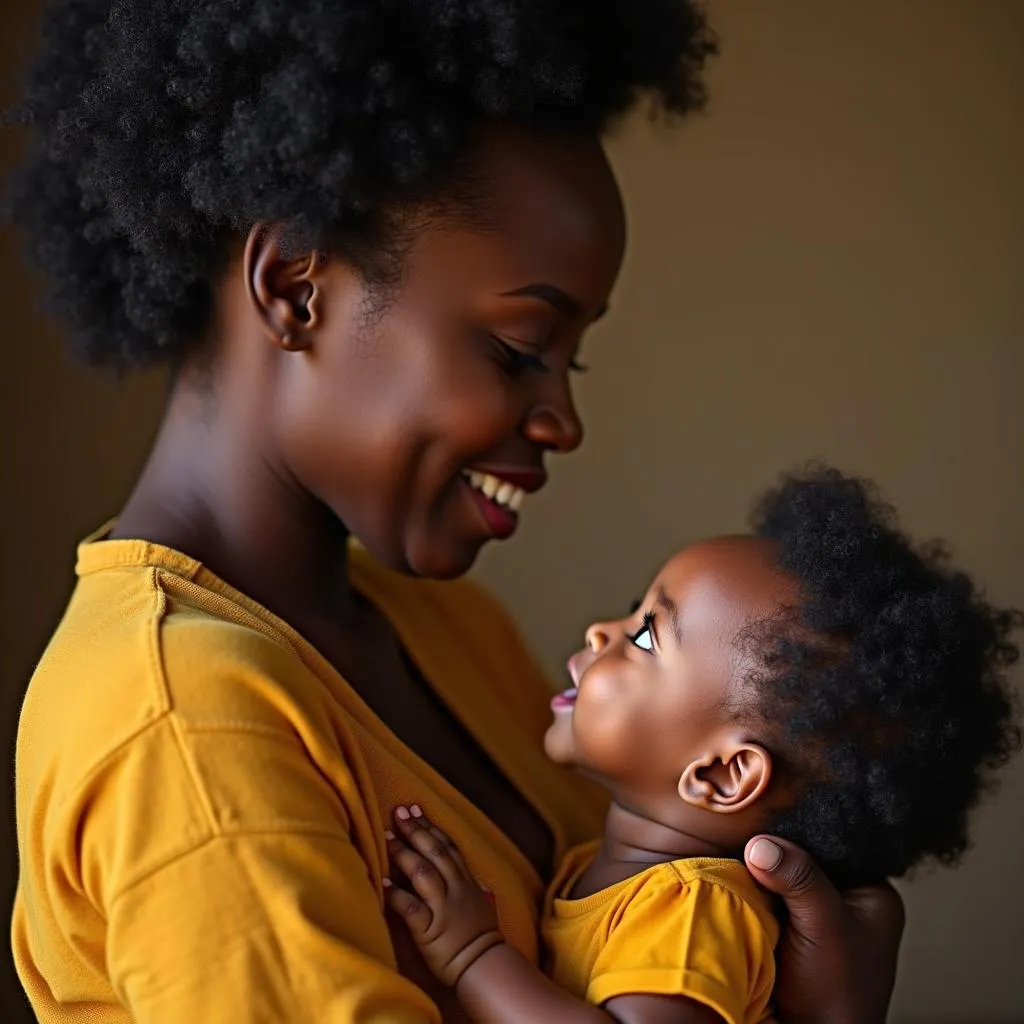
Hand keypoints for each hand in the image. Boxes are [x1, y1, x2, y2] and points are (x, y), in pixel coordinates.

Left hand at [384, 805, 504, 986]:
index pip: (447, 846)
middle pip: (434, 852)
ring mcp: (442, 908)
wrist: (484, 966)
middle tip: (398, 812)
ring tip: (386, 837)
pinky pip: (411, 908)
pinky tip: (382, 882)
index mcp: (466, 882)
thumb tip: (478, 882)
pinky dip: (396, 894)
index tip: (416, 810)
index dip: (431, 826)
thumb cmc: (482, 937)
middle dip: (415, 830)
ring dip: (404, 853)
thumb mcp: (483, 906)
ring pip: (423, 872)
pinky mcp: (429, 929)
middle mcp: (455, 889)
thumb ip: (477, 890)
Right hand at [744, 836, 904, 1023]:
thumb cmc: (836, 997)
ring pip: (783, 876)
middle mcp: (848, 901)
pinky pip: (768, 897)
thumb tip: (761, 844)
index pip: (835, 842)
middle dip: (778, 850)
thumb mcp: (824, 929)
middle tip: (749, 835)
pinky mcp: (789, 930)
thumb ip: (799, 880)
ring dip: (761, 872)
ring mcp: (817, 917)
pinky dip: (752, 892)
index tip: (767, 818)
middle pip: (805, 857)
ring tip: (741, 855)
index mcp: (873, 894)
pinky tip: (739, 881)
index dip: (801, 828)